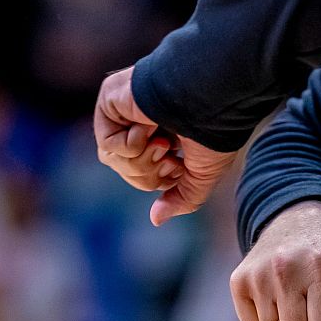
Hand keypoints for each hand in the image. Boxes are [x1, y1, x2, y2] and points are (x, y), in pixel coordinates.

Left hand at [94, 66, 238, 224]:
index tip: (178, 165)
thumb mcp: (200, 174)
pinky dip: (131, 144)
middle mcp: (138, 118)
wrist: (208, 100)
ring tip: (162, 142)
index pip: (142, 171)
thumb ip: (181, 198)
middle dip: (149, 172)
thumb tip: (156, 220)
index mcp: (160, 131)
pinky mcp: (109, 100)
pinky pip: (107, 144)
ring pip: (114, 159)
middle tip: (170, 155)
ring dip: (142, 160)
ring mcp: (122, 109)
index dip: (159, 178)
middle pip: (126, 169)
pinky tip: (149, 125)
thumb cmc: (213, 129)